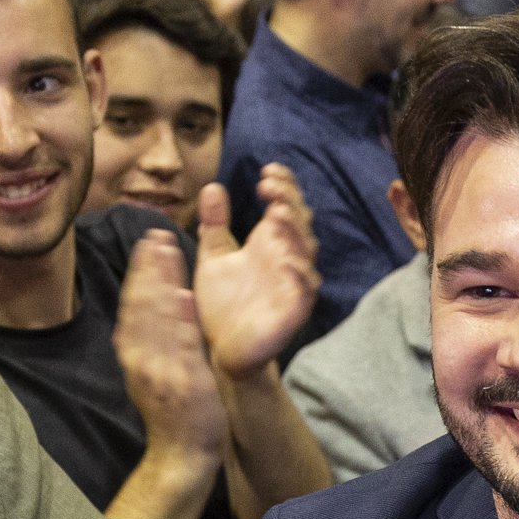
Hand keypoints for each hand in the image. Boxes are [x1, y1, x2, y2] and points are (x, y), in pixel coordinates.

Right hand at [112, 228, 227, 456]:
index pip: (133, 306)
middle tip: (156, 234)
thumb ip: (148, 341)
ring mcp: (162, 372)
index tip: (146, 243)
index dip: (138, 273)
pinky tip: (186, 296)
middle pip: (141, 306)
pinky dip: (182, 321)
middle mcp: (141, 361)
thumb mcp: (151, 373)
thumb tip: (148, 306)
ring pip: (158, 320)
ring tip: (168, 251)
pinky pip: (182, 347)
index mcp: (134, 356)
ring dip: (161, 283)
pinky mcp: (185, 384)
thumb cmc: (172, 413)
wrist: (180, 457)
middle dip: (148, 268)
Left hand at [191, 171, 319, 376]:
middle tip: (268, 185)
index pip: (287, 205)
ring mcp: (294, 283)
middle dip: (288, 200)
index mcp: (271, 243)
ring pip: (305, 251)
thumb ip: (214, 225)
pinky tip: (286, 259)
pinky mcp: (294, 309)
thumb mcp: (213, 257)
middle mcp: (287, 259)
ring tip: (277, 213)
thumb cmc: (222, 304)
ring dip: (294, 231)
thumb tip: (212, 187)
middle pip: (300, 221)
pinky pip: (304, 288)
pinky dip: (299, 273)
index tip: (266, 170)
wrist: (223, 348)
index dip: (284, 185)